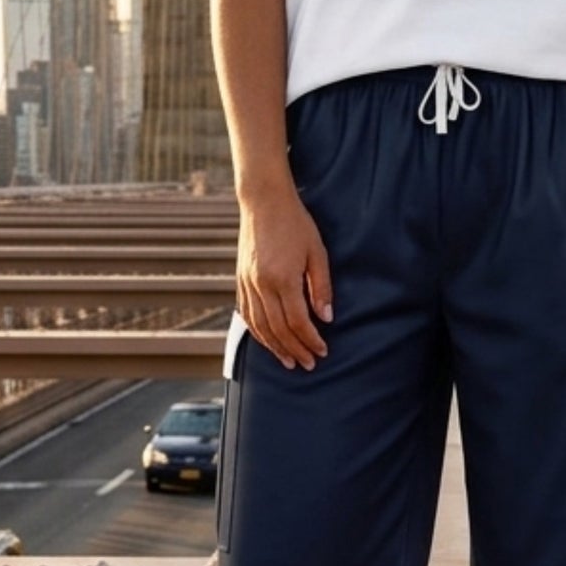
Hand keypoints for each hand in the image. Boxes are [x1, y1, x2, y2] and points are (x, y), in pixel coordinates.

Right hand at [236, 186, 332, 370]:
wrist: (263, 201)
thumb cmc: (295, 223)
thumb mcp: (317, 252)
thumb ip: (321, 287)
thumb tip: (326, 317)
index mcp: (282, 278)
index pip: (297, 321)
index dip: (310, 339)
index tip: (322, 350)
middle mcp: (261, 284)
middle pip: (278, 328)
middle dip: (294, 349)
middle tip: (308, 364)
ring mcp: (247, 283)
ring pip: (259, 325)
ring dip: (274, 346)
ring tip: (289, 360)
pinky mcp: (240, 280)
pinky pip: (246, 313)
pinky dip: (257, 331)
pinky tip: (267, 340)